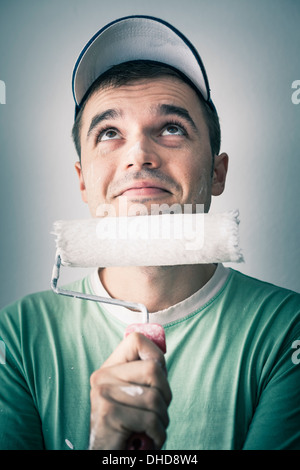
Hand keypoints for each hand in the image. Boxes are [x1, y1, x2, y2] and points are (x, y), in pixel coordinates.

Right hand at [89, 332, 171, 449]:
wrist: (108, 456)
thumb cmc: (128, 429)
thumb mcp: (135, 396)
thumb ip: (144, 374)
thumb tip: (161, 348)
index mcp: (108, 369)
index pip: (136, 340)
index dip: (156, 356)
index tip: (158, 379)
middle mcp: (101, 377)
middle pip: (153, 369)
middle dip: (164, 396)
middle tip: (154, 413)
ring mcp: (102, 394)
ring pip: (156, 397)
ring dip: (161, 420)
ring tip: (148, 429)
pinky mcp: (108, 414)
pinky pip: (151, 419)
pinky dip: (157, 434)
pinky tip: (146, 439)